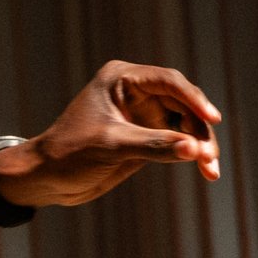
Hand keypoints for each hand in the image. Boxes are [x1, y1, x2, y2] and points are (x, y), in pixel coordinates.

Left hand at [0, 61, 223, 208]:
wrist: (45, 178)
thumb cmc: (68, 153)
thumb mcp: (111, 147)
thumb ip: (154, 146)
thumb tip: (194, 150)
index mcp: (122, 79)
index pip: (169, 82)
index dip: (194, 100)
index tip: (213, 119)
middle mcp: (136, 91)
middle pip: (183, 104)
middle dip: (199, 130)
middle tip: (211, 157)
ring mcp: (142, 114)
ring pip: (184, 124)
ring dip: (200, 146)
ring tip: (211, 171)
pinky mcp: (145, 137)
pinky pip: (176, 141)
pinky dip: (190, 155)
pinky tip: (205, 170)